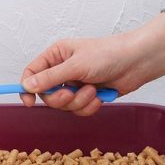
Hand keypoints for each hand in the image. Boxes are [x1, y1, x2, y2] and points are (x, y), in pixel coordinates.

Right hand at [20, 13, 164, 115]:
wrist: (137, 62)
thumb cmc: (108, 54)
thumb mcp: (75, 66)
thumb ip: (50, 78)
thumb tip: (27, 86)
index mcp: (55, 56)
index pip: (32, 73)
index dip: (27, 88)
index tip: (29, 102)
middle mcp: (62, 70)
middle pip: (47, 95)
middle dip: (61, 98)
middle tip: (72, 93)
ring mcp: (75, 84)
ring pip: (64, 105)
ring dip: (79, 102)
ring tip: (93, 91)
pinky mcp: (87, 96)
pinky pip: (78, 110)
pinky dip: (88, 107)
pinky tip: (100, 97)